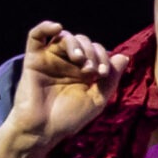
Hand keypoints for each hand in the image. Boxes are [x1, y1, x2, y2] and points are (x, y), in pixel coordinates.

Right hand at [7, 21, 131, 151]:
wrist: (42, 130)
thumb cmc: (69, 118)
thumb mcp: (97, 100)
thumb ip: (110, 79)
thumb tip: (123, 56)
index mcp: (84, 71)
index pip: (97, 51)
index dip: (103, 57)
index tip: (102, 74)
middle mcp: (67, 63)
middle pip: (83, 42)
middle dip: (92, 52)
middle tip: (91, 70)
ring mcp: (51, 59)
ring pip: (65, 37)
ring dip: (76, 44)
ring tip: (79, 59)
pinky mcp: (33, 60)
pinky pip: (36, 36)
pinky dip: (45, 27)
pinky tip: (57, 27)